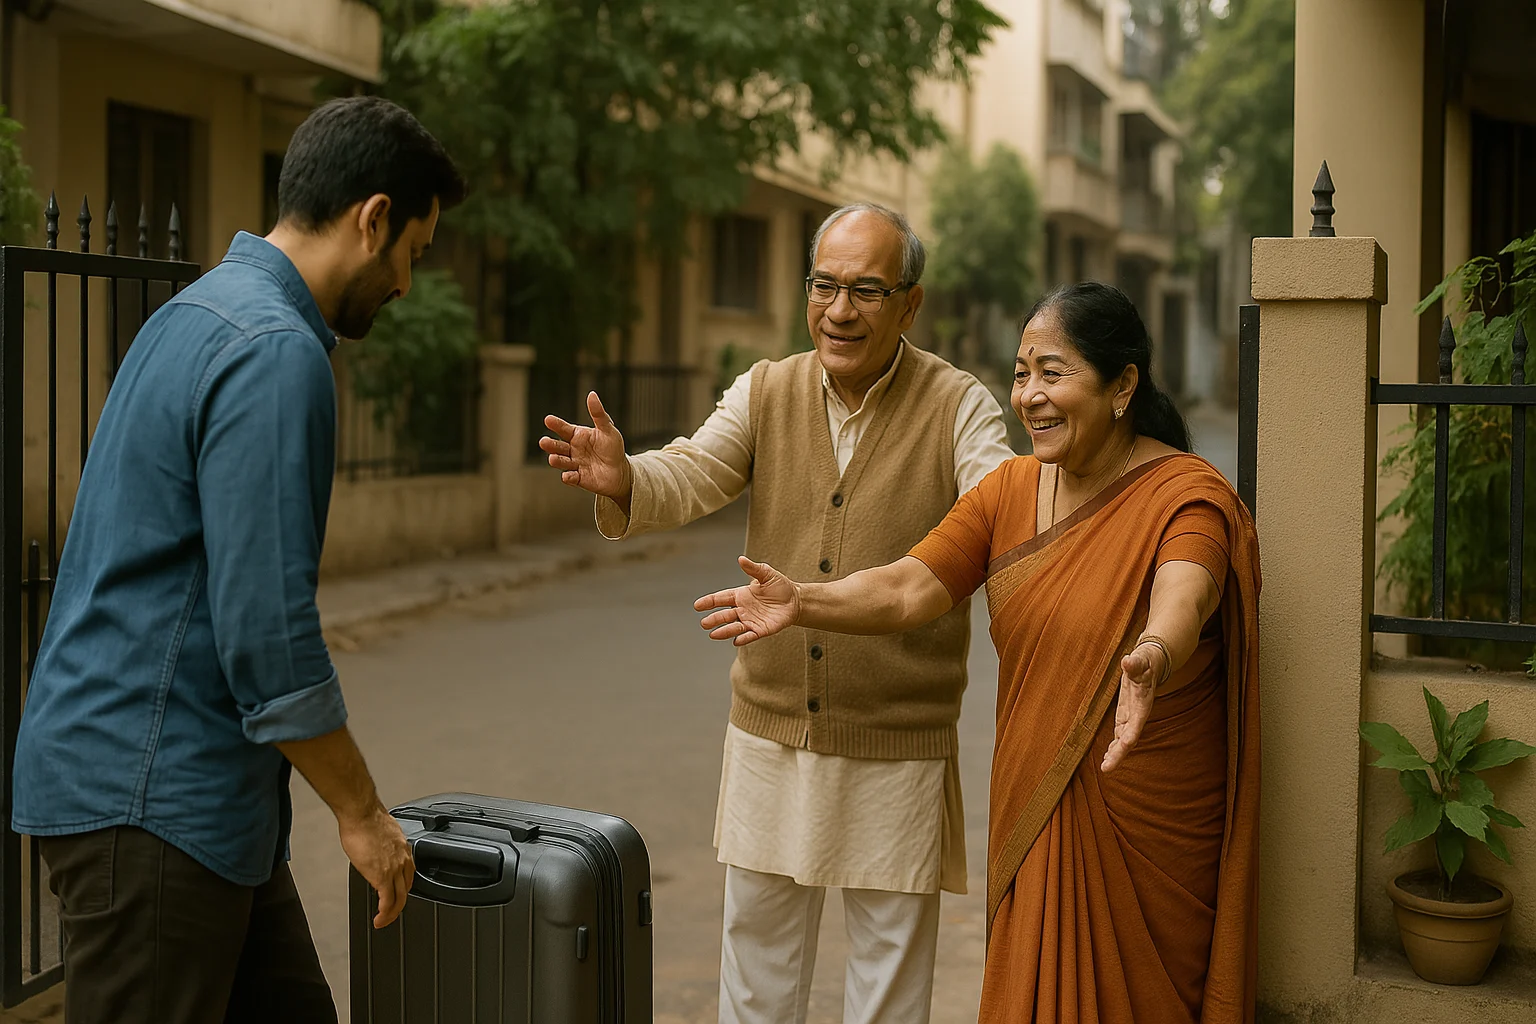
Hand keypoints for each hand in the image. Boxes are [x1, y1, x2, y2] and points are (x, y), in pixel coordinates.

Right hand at [339, 804, 414, 928]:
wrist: (361, 814)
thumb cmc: (366, 818)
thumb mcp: (381, 833)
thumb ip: (383, 846)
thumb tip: (376, 851)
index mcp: (403, 848)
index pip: (409, 873)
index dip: (403, 886)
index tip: (396, 894)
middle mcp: (402, 859)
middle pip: (406, 888)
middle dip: (399, 904)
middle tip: (391, 913)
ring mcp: (394, 868)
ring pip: (399, 898)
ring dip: (392, 913)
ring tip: (384, 921)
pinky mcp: (381, 876)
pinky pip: (387, 901)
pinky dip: (385, 914)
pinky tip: (379, 919)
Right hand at [539, 391, 631, 499]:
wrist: (621, 472)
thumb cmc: (613, 448)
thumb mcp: (608, 429)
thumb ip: (598, 414)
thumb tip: (592, 394)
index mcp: (578, 436)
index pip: (564, 429)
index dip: (556, 424)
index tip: (548, 420)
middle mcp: (573, 449)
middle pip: (557, 446)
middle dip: (549, 444)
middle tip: (543, 442)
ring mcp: (574, 464)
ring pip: (561, 462)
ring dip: (556, 460)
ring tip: (553, 458)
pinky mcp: (579, 478)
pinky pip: (571, 478)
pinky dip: (568, 477)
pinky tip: (568, 475)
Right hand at [694, 556, 800, 645]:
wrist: (795, 600)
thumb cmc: (780, 586)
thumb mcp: (766, 574)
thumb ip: (753, 569)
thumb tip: (741, 559)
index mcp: (740, 595)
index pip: (721, 598)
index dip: (709, 602)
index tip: (697, 605)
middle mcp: (742, 610)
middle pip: (725, 615)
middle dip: (714, 619)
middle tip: (704, 623)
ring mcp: (750, 621)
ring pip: (734, 627)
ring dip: (724, 631)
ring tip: (714, 634)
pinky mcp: (760, 630)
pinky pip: (750, 636)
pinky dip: (743, 639)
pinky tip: (736, 641)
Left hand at [1101, 640, 1167, 772]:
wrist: (1150, 666)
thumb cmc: (1145, 662)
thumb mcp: (1140, 659)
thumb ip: (1134, 663)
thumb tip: (1127, 661)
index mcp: (1143, 703)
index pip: (1137, 723)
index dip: (1131, 734)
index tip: (1124, 745)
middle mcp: (1138, 715)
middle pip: (1129, 738)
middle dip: (1119, 753)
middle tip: (1107, 768)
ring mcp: (1131, 717)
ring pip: (1123, 740)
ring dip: (1115, 754)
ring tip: (1106, 767)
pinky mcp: (1125, 717)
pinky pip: (1119, 736)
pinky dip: (1114, 747)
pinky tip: (1107, 757)